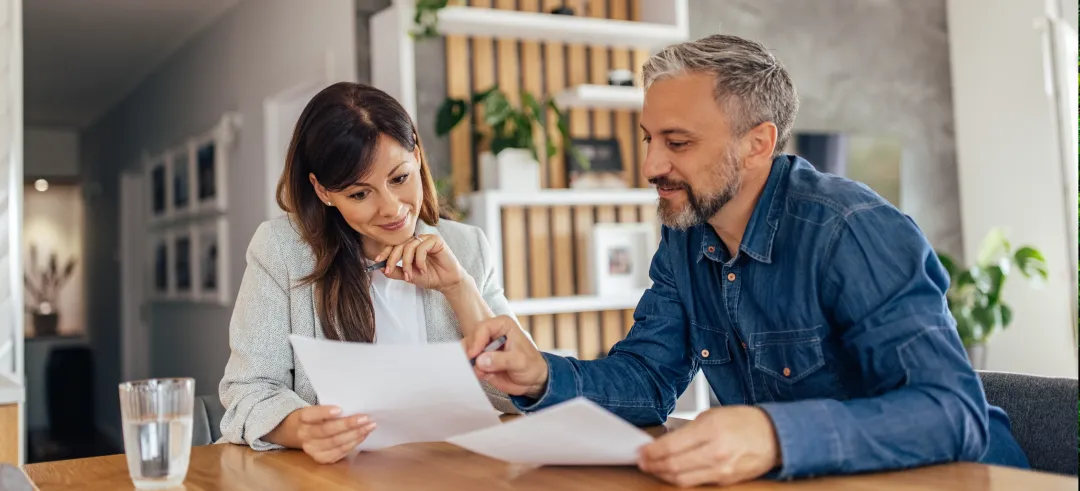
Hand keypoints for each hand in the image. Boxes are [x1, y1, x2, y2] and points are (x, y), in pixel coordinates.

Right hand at [293, 405, 376, 463]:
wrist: (299, 434)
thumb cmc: (315, 418)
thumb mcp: (315, 409)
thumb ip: (328, 409)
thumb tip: (354, 408)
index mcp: (301, 418)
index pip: (310, 415)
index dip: (324, 413)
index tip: (340, 409)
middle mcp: (304, 435)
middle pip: (326, 430)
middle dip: (348, 424)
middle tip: (365, 418)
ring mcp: (312, 449)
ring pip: (335, 443)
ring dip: (355, 434)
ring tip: (369, 426)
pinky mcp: (321, 458)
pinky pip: (340, 452)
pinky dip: (354, 443)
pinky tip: (363, 435)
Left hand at [376, 234, 465, 292]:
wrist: (446, 282)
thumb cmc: (430, 277)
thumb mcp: (408, 276)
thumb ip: (395, 271)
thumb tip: (380, 267)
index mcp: (410, 246)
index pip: (394, 245)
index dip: (385, 252)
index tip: (377, 261)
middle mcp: (417, 240)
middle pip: (399, 244)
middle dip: (392, 259)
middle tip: (390, 271)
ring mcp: (427, 239)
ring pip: (409, 246)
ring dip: (406, 262)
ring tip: (410, 275)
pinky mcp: (436, 240)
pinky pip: (421, 248)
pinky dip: (419, 261)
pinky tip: (423, 269)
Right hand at [462, 315, 548, 398]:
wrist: (533, 380)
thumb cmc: (531, 365)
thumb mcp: (519, 361)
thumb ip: (500, 360)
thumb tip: (480, 361)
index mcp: (502, 325)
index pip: (483, 328)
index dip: (476, 341)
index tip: (474, 355)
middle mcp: (491, 333)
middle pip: (471, 338)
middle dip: (470, 353)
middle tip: (472, 365)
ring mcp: (484, 347)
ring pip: (467, 351)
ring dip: (469, 362)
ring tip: (480, 373)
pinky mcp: (481, 360)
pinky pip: (469, 363)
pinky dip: (471, 370)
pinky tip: (481, 375)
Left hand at [637, 406, 780, 486]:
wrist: (774, 436)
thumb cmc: (744, 422)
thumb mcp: (712, 415)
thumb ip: (687, 429)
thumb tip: (664, 440)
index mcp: (711, 430)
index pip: (670, 446)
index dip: (651, 451)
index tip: (640, 451)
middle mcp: (716, 452)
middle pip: (673, 466)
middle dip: (652, 465)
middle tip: (642, 461)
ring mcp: (721, 470)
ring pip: (682, 479)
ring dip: (663, 474)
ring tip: (653, 468)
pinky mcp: (725, 481)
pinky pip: (696, 482)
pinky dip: (680, 478)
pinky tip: (672, 472)